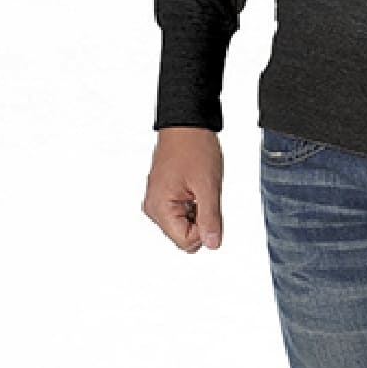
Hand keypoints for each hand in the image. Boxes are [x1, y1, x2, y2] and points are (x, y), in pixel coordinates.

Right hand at [142, 127, 224, 251]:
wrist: (186, 124)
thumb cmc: (193, 147)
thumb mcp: (208, 186)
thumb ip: (210, 218)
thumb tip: (213, 244)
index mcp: (160, 208)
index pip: (186, 242)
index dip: (206, 229)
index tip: (210, 207)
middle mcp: (153, 208)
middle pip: (183, 235)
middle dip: (201, 220)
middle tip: (205, 195)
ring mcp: (157, 200)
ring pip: (184, 224)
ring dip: (198, 210)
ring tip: (199, 187)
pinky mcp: (163, 194)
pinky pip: (181, 211)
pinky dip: (193, 203)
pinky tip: (195, 186)